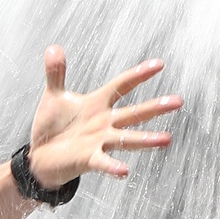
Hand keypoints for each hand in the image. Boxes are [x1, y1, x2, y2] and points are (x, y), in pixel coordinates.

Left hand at [27, 44, 181, 188]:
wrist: (41, 155)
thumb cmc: (52, 126)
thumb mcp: (54, 96)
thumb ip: (56, 73)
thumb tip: (53, 47)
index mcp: (97, 104)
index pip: (121, 86)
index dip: (138, 75)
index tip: (159, 64)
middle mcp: (104, 123)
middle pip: (133, 113)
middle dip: (155, 108)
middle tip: (178, 101)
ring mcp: (99, 142)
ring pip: (127, 139)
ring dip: (146, 139)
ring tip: (166, 139)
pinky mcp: (89, 159)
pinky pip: (103, 163)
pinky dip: (113, 166)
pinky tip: (124, 171)